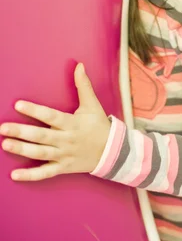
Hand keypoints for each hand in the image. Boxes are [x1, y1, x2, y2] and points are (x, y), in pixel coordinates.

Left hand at [0, 63, 110, 181]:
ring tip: (6, 144)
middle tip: (3, 128)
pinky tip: (15, 175)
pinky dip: (30, 176)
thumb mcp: (93, 104)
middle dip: (22, 132)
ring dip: (22, 150)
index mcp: (73, 123)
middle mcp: (67, 140)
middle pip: (42, 136)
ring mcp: (64, 156)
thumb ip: (83, 85)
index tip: (18, 104)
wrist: (112, 151)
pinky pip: (45, 173)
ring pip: (41, 154)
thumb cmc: (99, 125)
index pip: (51, 116)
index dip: (35, 111)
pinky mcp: (63, 168)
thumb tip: (79, 65)